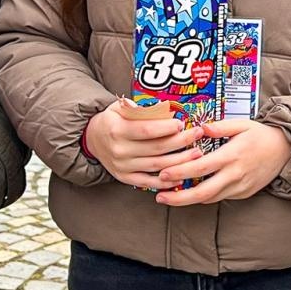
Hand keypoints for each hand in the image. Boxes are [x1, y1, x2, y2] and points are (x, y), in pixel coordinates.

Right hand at [84, 99, 205, 190]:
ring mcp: (123, 166)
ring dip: (179, 161)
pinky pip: (149, 182)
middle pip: (156, 148)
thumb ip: (136, 108)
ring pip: (156, 166)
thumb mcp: (118, 108)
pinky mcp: (125, 178)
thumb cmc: (112, 121)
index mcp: (117, 130)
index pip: (145, 130)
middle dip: (180, 141)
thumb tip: (159, 107)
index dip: (165, 128)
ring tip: (197, 153)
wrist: (93, 140)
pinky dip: (166, 182)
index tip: (181, 124)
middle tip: (198, 134)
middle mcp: (120, 150)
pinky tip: (181, 176)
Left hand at [155, 119, 290, 205]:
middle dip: (179, 198)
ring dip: (189, 199)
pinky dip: (205, 196)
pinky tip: (192, 193)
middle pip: (202, 192)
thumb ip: (220, 127)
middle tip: (160, 197)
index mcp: (232, 155)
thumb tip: (200, 128)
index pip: (200, 168)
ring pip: (210, 198)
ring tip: (170, 197)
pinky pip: (220, 197)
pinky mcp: (244, 194)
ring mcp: (240, 187)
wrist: (286, 150)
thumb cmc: (261, 135)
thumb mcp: (242, 124)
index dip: (180, 172)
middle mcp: (235, 174)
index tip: (162, 175)